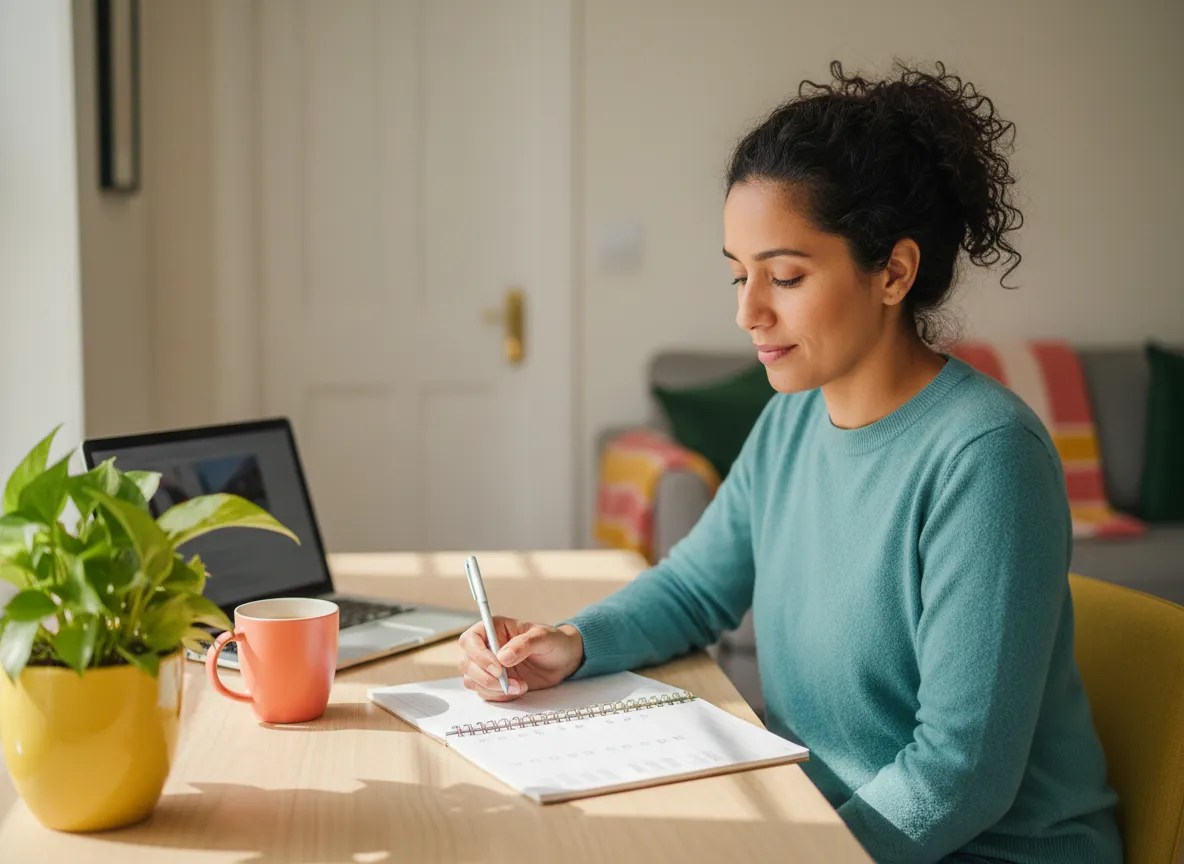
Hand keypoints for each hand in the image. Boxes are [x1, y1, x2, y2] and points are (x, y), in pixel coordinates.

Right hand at [458, 616, 583, 701]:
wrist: (563, 660)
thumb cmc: (553, 642)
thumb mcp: (543, 638)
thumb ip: (523, 644)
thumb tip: (502, 657)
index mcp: (494, 628)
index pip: (470, 639)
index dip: (478, 655)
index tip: (498, 668)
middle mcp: (486, 647)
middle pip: (467, 663)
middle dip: (485, 677)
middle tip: (509, 682)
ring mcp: (488, 666)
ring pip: (472, 680)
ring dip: (493, 688)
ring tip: (519, 686)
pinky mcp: (493, 682)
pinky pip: (484, 693)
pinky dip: (499, 696)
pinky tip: (518, 690)